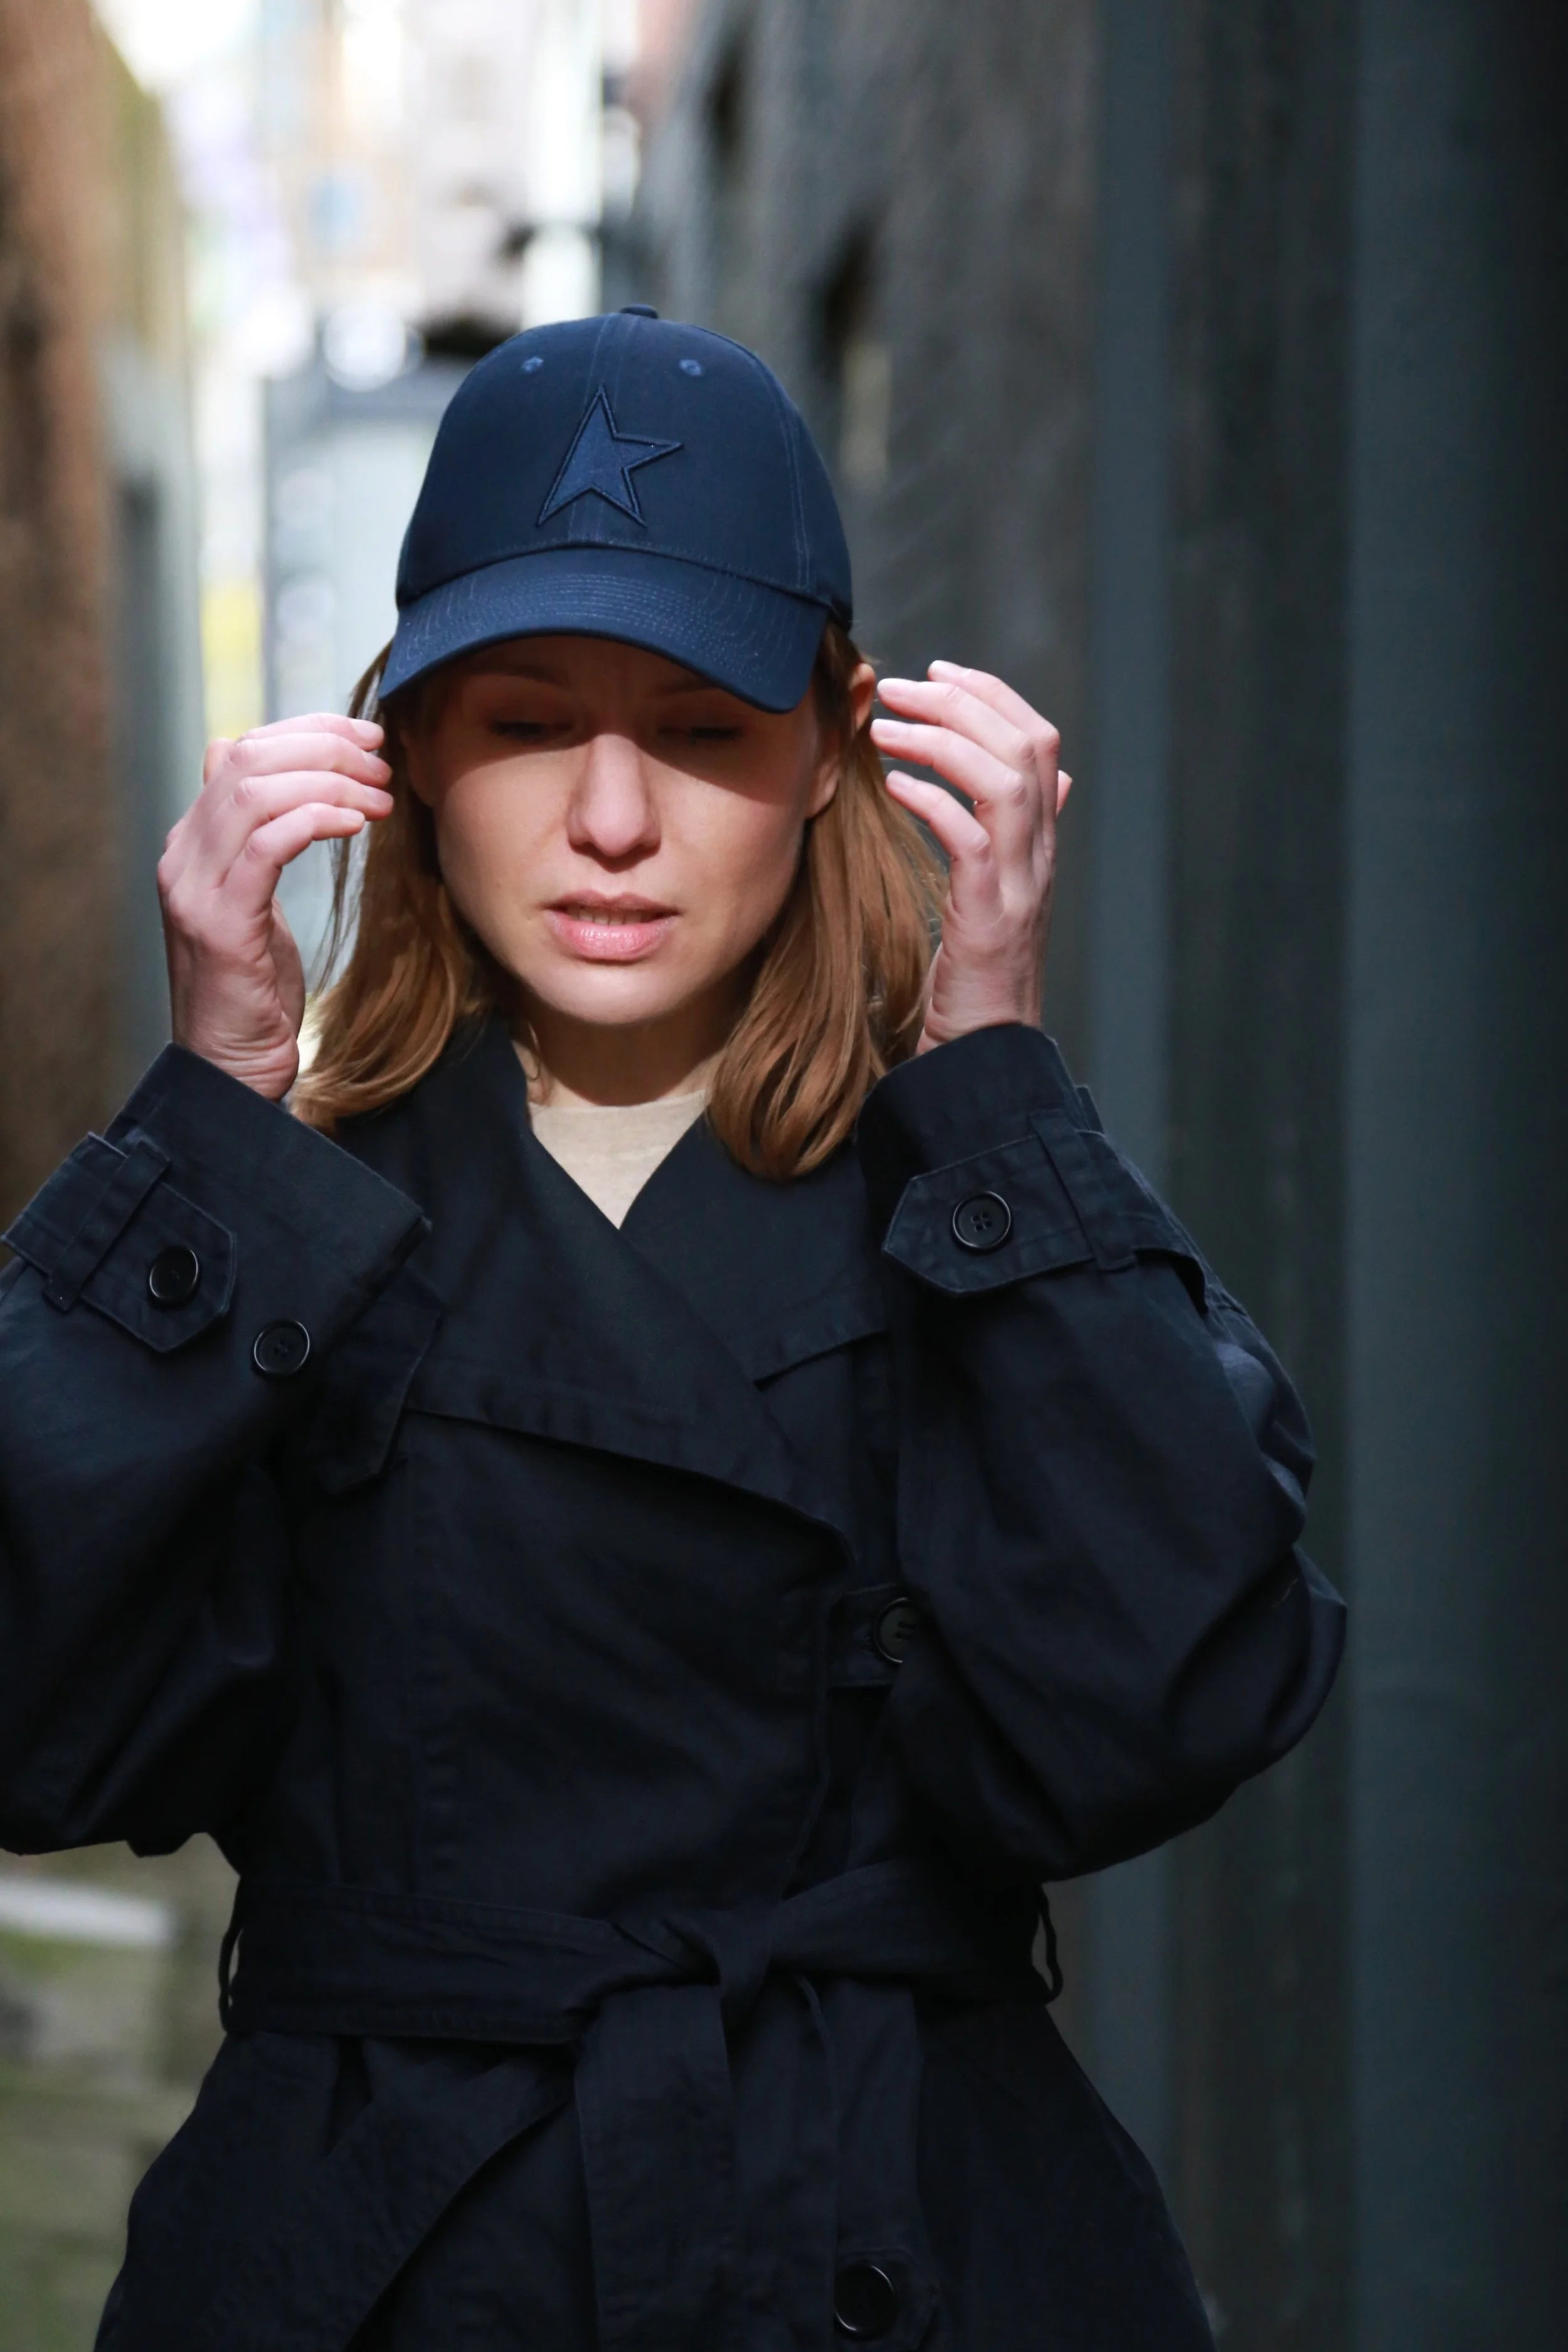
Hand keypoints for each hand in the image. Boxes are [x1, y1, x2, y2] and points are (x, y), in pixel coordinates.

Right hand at [159, 714, 393, 1098]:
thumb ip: (257, 840)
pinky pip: (268, 844)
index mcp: (192, 843)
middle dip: (323, 747)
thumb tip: (280, 779)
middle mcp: (183, 855)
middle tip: (381, 761)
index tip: (364, 736)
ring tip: (381, 796)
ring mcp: (195, 888)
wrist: (227, 1066)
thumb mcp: (253, 901)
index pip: (238, 750)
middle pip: (247, 759)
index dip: (305, 731)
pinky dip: (316, 821)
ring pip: (255, 792)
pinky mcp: (219, 923)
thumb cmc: (253, 987)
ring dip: (329, 782)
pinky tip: (357, 825)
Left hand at [871, 662, 1071, 1052]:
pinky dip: (934, 802)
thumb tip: (1053, 780)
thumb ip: (1022, 835)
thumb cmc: (977, 977)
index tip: (940, 672)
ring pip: (1005, 782)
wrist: (985, 1053)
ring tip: (888, 726)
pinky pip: (971, 841)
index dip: (993, 695)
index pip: (1037, 741)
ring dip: (944, 741)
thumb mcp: (1001, 893)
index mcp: (1040, 843)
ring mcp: (1020, 886)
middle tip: (900, 686)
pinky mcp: (991, 919)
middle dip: (963, 702)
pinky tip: (893, 785)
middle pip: (1024, 747)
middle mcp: (1039, 856)